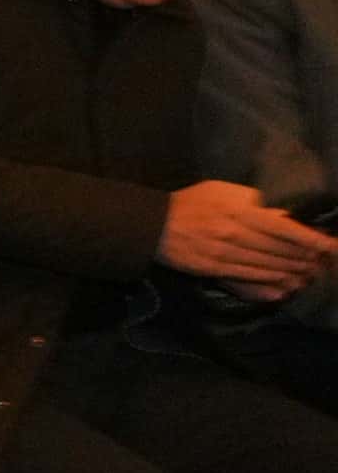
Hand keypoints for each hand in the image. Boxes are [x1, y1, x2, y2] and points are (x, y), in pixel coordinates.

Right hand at [161, 182, 337, 295]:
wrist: (153, 224)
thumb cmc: (192, 203)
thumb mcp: (222, 190)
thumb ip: (252, 200)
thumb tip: (281, 213)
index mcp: (240, 211)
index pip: (284, 227)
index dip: (309, 238)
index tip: (328, 244)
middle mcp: (235, 233)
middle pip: (279, 249)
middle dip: (304, 257)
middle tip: (321, 262)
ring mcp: (224, 253)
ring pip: (267, 265)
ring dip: (291, 270)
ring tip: (308, 273)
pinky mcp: (214, 268)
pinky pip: (248, 276)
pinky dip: (270, 280)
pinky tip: (284, 282)